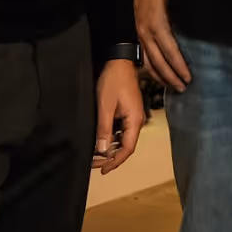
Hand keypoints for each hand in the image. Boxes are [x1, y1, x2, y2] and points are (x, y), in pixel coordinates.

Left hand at [93, 59, 143, 173]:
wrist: (119, 61)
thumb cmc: (114, 81)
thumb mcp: (105, 106)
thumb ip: (104, 129)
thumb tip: (102, 150)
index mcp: (134, 121)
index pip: (127, 149)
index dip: (115, 161)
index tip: (103, 170)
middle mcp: (137, 121)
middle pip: (126, 146)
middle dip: (110, 157)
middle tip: (94, 163)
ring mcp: (133, 116)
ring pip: (123, 139)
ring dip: (110, 148)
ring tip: (95, 155)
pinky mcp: (129, 111)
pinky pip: (122, 130)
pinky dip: (112, 138)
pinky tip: (101, 140)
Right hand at [134, 0, 191, 91]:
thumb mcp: (176, 3)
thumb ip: (183, 22)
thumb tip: (198, 39)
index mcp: (158, 25)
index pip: (170, 51)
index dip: (179, 66)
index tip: (189, 77)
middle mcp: (147, 33)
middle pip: (159, 62)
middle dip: (171, 77)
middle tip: (183, 88)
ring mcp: (141, 36)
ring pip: (150, 63)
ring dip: (161, 77)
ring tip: (173, 87)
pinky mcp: (139, 37)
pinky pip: (144, 58)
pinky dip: (152, 70)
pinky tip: (160, 77)